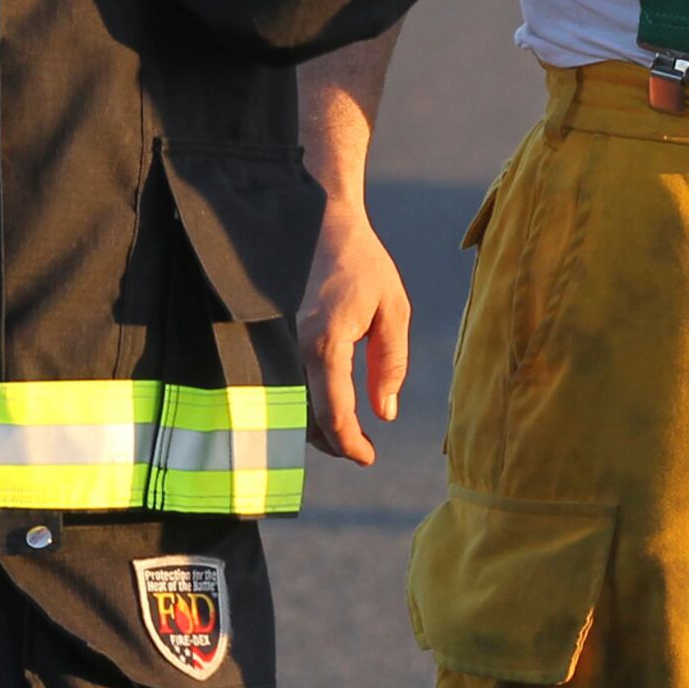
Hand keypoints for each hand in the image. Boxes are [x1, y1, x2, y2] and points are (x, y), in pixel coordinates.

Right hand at [295, 194, 411, 465]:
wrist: (328, 228)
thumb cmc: (366, 265)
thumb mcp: (393, 311)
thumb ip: (390, 362)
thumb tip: (386, 412)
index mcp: (327, 343)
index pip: (334, 410)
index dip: (350, 441)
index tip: (368, 459)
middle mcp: (303, 349)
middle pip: (313, 415)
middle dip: (337, 442)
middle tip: (365, 457)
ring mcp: (295, 344)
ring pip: (304, 403)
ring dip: (326, 428)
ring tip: (356, 442)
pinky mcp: (297, 340)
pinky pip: (304, 385)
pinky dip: (319, 407)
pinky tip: (340, 413)